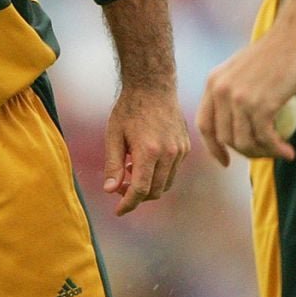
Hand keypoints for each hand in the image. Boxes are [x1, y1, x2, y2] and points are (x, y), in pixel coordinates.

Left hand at [103, 87, 189, 216]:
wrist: (153, 85)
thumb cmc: (129, 108)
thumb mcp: (114, 134)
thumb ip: (113, 164)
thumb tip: (110, 190)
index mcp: (149, 151)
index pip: (140, 190)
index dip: (128, 204)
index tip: (118, 211)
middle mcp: (169, 153)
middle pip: (154, 191)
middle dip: (136, 196)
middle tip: (120, 186)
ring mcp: (180, 151)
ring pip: (166, 184)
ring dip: (148, 186)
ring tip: (131, 170)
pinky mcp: (186, 147)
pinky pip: (173, 171)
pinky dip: (159, 174)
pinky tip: (144, 161)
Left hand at [195, 23, 295, 166]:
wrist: (295, 36)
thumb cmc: (275, 52)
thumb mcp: (242, 69)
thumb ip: (233, 92)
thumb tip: (232, 125)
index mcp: (213, 81)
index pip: (204, 124)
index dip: (212, 148)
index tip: (225, 162)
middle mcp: (221, 90)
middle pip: (225, 138)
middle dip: (245, 153)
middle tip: (265, 153)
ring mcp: (240, 98)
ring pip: (245, 143)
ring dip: (263, 154)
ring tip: (279, 151)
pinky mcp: (261, 104)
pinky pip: (266, 139)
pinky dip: (277, 150)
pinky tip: (289, 152)